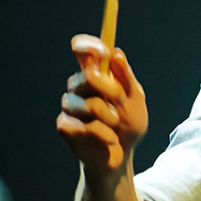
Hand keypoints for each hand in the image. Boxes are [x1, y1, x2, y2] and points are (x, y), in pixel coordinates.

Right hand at [57, 35, 148, 174]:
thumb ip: (126, 77)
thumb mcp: (135, 98)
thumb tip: (116, 53)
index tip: (103, 51)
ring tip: (116, 123)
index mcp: (96, 73)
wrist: (121, 154)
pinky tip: (110, 139)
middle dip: (111, 89)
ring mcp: (70, 105)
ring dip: (108, 114)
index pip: (83, 50)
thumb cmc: (129, 122)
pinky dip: (104, 133)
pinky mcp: (64, 125)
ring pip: (87, 103)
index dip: (88, 45)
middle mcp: (79, 86)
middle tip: (120, 99)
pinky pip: (84, 125)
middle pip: (87, 76)